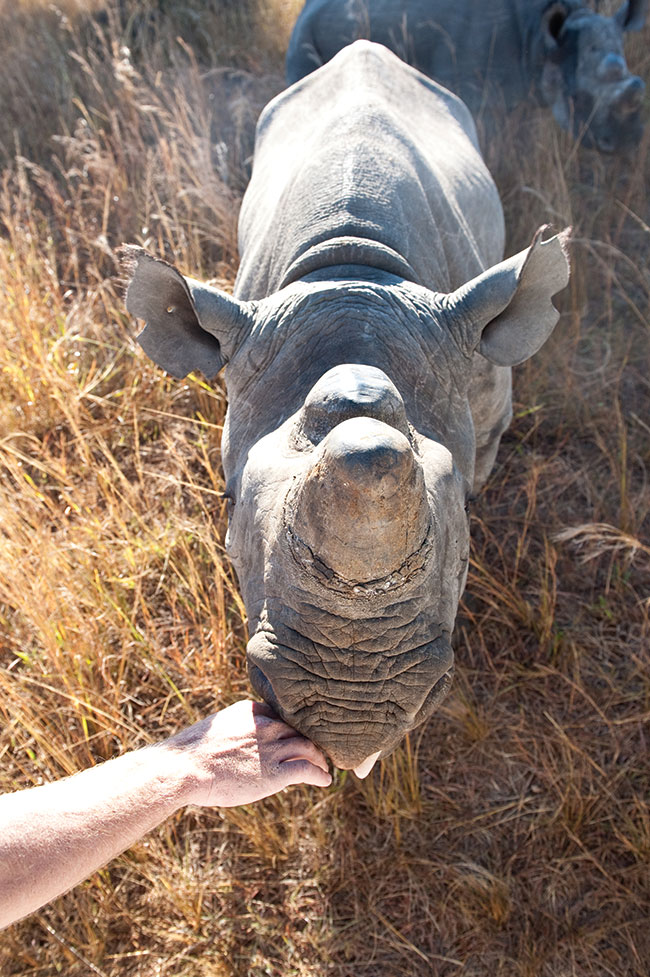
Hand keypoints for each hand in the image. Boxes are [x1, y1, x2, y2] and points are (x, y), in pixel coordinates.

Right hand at [167, 700, 331, 806]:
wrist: (186, 768)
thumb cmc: (193, 753)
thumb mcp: (216, 728)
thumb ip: (235, 729)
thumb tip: (237, 741)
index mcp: (251, 711)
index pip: (282, 715)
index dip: (293, 726)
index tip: (299, 734)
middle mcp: (266, 725)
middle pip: (299, 729)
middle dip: (311, 739)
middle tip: (319, 750)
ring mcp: (272, 747)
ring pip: (308, 747)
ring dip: (319, 758)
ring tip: (324, 766)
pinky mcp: (275, 772)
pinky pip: (307, 769)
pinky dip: (320, 774)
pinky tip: (325, 780)